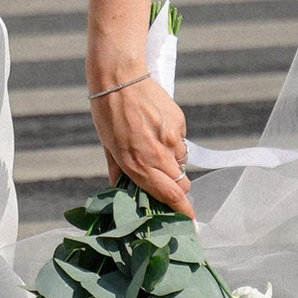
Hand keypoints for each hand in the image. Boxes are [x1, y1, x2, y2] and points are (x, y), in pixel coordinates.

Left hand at [90, 68, 191, 218]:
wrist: (119, 77)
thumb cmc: (108, 113)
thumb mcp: (108, 146)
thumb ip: (119, 172)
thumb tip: (122, 190)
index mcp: (137, 165)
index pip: (170, 196)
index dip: (183, 211)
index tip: (190, 220)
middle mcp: (157, 155)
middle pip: (181, 184)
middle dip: (176, 186)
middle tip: (162, 176)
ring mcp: (170, 139)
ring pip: (182, 163)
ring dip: (173, 162)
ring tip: (155, 145)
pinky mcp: (178, 123)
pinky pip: (181, 142)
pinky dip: (173, 142)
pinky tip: (158, 128)